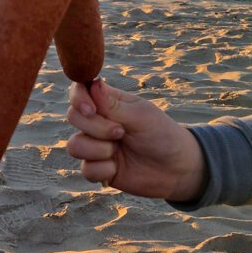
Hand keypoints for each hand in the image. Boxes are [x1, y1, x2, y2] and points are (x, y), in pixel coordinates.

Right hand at [66, 80, 206, 201]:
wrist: (178, 169)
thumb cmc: (162, 135)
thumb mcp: (140, 116)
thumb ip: (112, 104)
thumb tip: (92, 82)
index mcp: (108, 103)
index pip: (80, 91)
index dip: (78, 98)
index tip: (91, 109)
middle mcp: (98, 122)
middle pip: (73, 117)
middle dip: (95, 127)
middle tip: (120, 133)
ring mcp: (96, 146)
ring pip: (74, 145)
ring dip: (97, 150)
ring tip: (117, 152)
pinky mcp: (99, 169)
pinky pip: (85, 169)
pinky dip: (103, 170)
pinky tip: (117, 169)